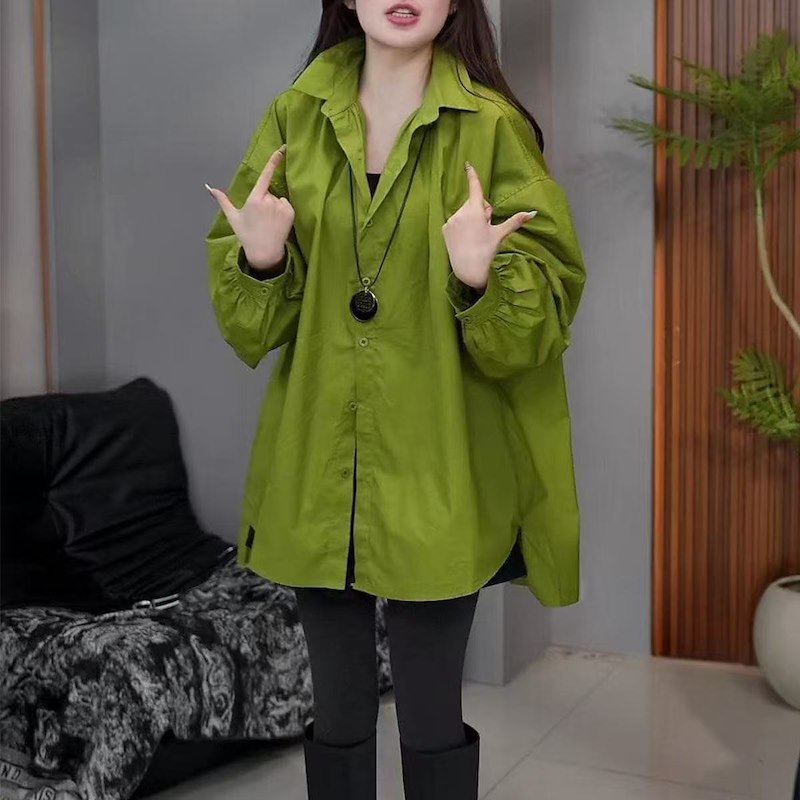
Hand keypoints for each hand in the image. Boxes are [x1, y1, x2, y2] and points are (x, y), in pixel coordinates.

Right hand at [205, 144, 293, 270]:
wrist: (264, 252)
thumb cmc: (247, 234)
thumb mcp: (233, 217)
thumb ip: (222, 200)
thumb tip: (209, 187)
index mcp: (254, 199)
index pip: (265, 176)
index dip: (273, 161)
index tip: (281, 149)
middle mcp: (269, 201)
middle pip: (268, 191)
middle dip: (264, 199)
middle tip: (259, 217)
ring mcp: (281, 207)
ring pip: (277, 198)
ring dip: (274, 206)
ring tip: (268, 221)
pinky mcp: (290, 213)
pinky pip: (286, 204)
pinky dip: (282, 210)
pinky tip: (276, 222)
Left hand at [442, 162, 536, 290]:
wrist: (468, 270)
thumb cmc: (486, 251)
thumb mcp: (500, 234)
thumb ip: (516, 220)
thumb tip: (533, 213)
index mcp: (475, 210)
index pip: (475, 188)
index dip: (472, 175)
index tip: (468, 164)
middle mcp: (460, 212)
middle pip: (474, 203)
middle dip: (481, 211)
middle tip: (486, 227)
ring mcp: (451, 220)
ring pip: (465, 213)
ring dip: (471, 219)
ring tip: (476, 236)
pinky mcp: (445, 229)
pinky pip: (456, 221)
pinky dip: (461, 226)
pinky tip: (466, 239)